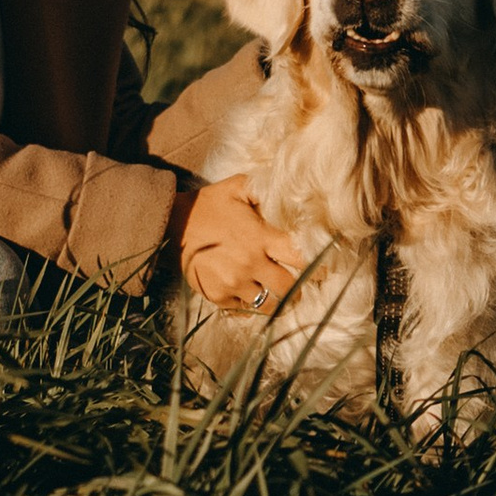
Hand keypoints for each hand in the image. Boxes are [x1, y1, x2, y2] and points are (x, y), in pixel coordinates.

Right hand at [166, 178, 308, 316]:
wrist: (171, 224)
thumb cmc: (209, 204)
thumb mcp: (237, 187)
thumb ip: (265, 188)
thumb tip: (293, 191)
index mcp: (259, 237)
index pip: (300, 258)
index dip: (317, 265)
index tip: (324, 268)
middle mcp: (249, 263)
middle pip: (289, 288)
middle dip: (300, 288)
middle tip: (302, 285)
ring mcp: (233, 283)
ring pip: (269, 305)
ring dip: (278, 301)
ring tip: (281, 296)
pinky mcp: (218, 296)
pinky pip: (244, 309)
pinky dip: (252, 304)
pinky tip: (252, 294)